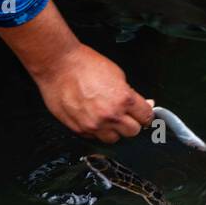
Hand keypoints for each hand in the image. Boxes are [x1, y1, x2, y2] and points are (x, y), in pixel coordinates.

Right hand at [0, 0, 152, 141]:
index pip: (146, 117)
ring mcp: (94, 125)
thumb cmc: (84, 65)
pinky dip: (96, 130)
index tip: (143, 114)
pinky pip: (94, 137)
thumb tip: (143, 104)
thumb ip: (131, 93)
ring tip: (107, 116)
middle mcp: (110, 116)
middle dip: (131, 123)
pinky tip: (92, 116)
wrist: (58, 65)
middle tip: (125, 114)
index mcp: (123, 100)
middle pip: (133, 132)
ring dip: (114, 130)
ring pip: (114, 139)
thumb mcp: (117, 74)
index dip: (146, 115)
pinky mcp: (79, 129)